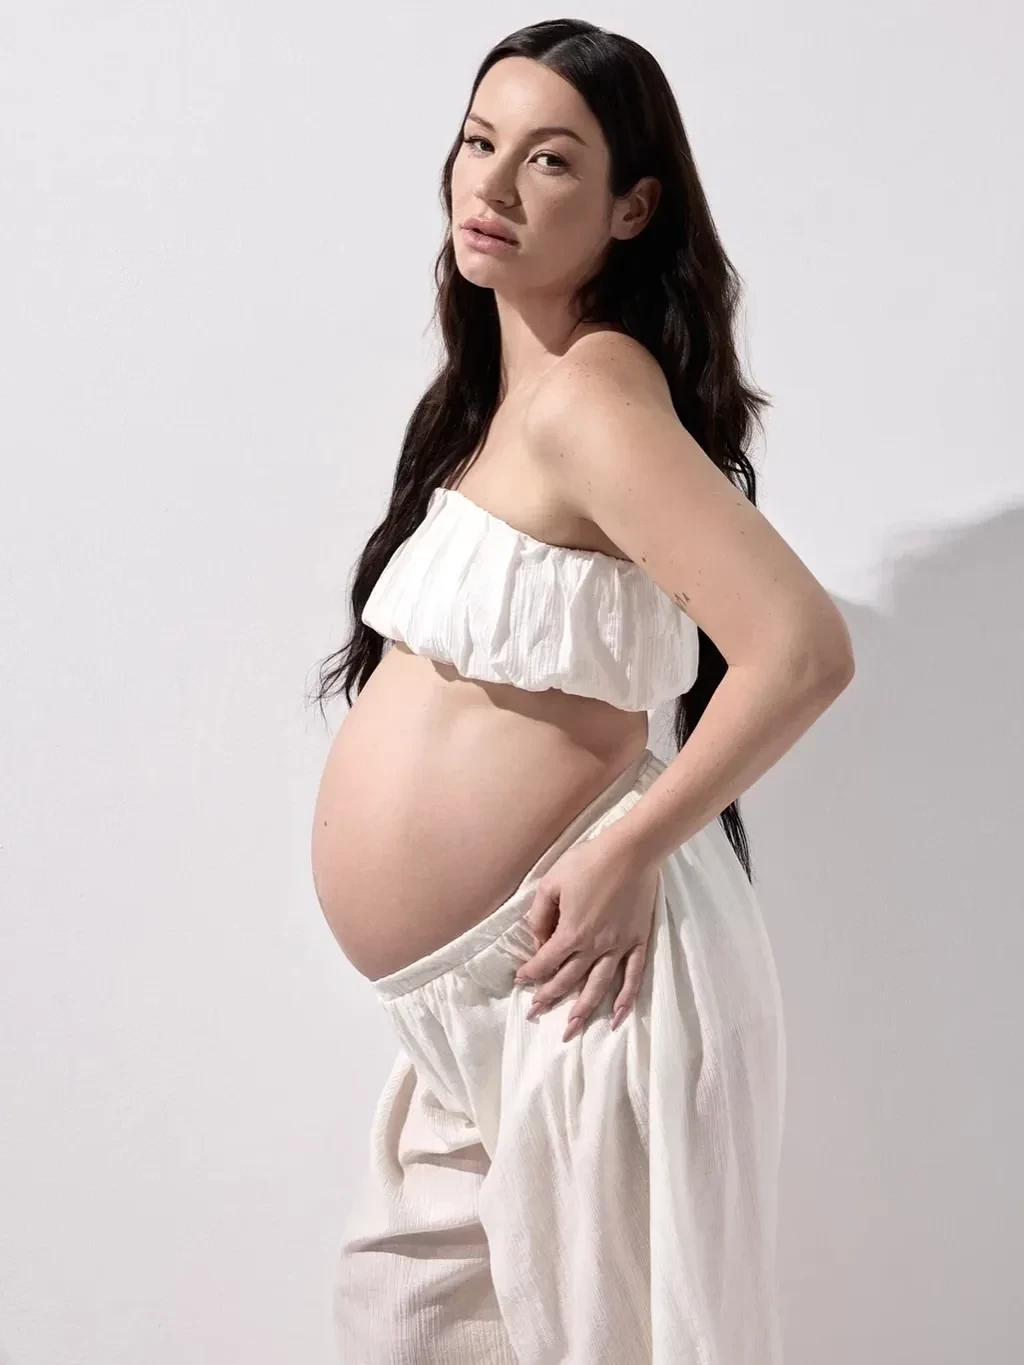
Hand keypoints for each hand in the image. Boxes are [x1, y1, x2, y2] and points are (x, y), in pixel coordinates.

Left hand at [513, 827, 660, 1041]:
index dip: (530, 973)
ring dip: (583, 1010)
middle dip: (548, 998)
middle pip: (569, 980)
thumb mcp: (551, 881)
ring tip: (570, 1029)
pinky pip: (633, 976)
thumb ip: (540, 913)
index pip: (545, 962)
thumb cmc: (589, 861)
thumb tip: (537, 938)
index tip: (520, 980)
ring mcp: (619, 947)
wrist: (632, 851)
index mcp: (572, 932)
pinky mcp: (638, 942)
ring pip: (599, 987)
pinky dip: (626, 999)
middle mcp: (595, 946)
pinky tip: (618, 1017)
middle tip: (534, 1013)